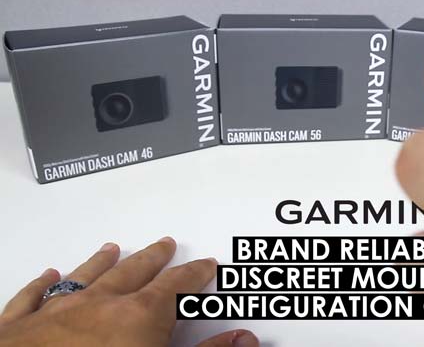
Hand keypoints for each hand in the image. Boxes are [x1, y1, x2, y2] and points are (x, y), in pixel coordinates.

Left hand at [0, 238, 258, 346]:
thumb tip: (243, 339)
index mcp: (139, 316)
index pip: (176, 286)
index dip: (194, 274)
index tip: (205, 264)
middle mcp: (99, 304)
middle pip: (133, 273)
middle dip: (152, 259)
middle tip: (165, 244)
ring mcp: (56, 313)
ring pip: (85, 278)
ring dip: (101, 262)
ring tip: (111, 248)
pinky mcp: (17, 329)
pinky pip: (32, 298)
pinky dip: (41, 285)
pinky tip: (48, 274)